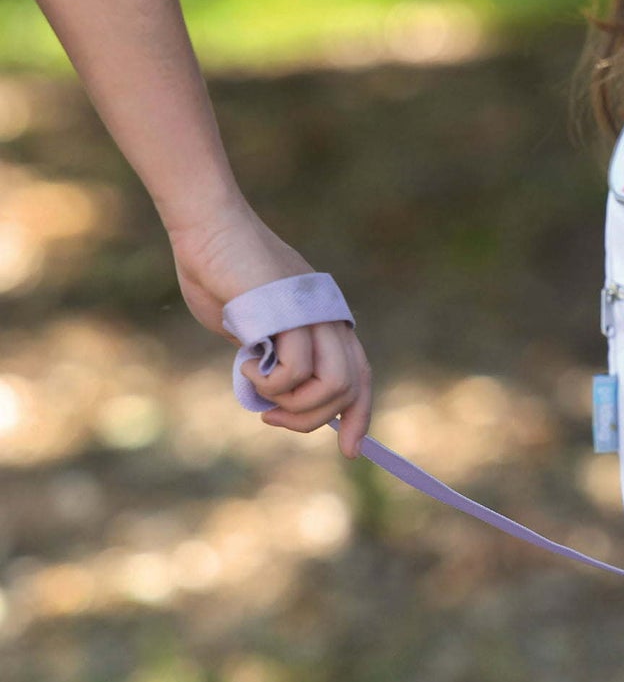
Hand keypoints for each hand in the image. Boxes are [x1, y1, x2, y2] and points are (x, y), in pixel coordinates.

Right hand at [165, 198, 372, 458]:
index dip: (358, 414)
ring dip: (295, 405)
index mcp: (325, 319)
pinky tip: (247, 364)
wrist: (207, 231)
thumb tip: (273, 396)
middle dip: (313, 420)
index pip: (359, 374)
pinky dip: (270, 382)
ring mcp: (313, 313)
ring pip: (333, 383)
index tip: (351, 450)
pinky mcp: (291, 312)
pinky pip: (297, 369)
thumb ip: (269, 356)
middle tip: (273, 420)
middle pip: (349, 387)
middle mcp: (329, 316)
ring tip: (262, 397)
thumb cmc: (219, 275)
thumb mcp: (251, 329)